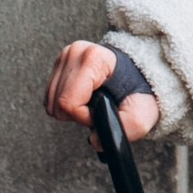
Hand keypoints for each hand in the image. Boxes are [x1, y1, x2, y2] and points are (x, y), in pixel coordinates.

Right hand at [46, 40, 161, 141]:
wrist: (136, 76)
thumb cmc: (138, 92)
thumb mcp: (142, 113)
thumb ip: (123, 129)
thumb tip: (95, 139)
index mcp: (94, 58)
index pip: (69, 102)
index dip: (84, 116)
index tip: (101, 111)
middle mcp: (75, 52)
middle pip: (57, 104)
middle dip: (77, 114)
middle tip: (97, 107)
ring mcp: (65, 56)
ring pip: (51, 102)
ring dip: (71, 110)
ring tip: (92, 102)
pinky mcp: (59, 64)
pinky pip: (50, 98)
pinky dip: (66, 104)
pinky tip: (83, 98)